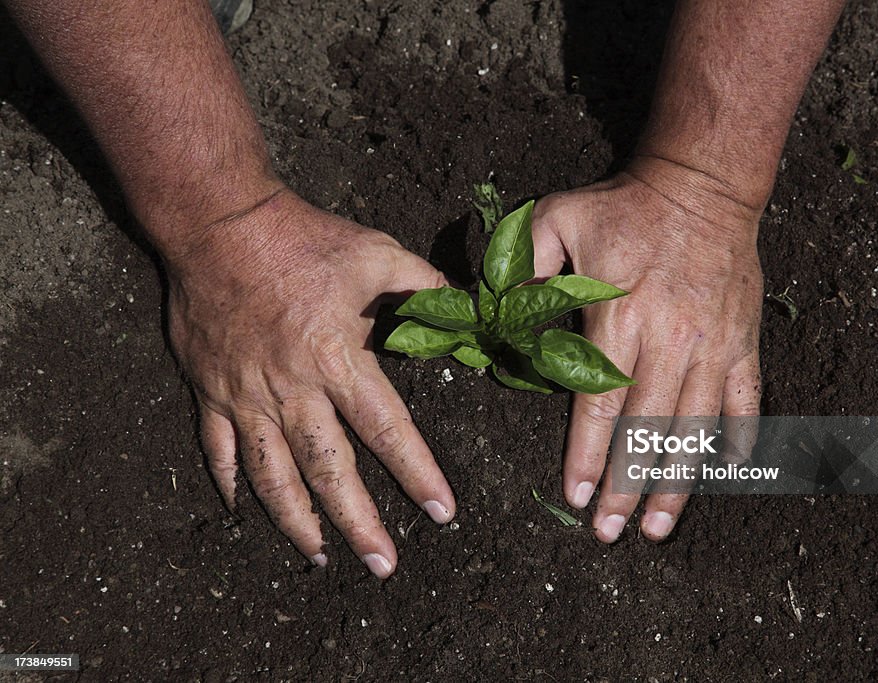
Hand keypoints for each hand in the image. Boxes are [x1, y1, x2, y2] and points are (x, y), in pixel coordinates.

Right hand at [165, 189, 455, 576]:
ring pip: (272, 476)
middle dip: (359, 524)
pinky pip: (217, 449)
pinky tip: (242, 511)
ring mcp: (246, 396)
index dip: (417, 473)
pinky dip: (229, 483)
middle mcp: (292, 390)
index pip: (387, 430)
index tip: (441, 513)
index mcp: (337, 360)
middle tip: (384, 565)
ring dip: (297, 522)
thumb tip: (463, 310)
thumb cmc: (302, 238)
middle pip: (330, 472)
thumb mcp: (376, 252)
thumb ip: (422, 286)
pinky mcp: (211, 391)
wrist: (219, 223)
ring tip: (319, 556)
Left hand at [531, 156, 763, 542]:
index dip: (587, 455)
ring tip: (658, 527)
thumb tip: (494, 314)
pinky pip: (744, 401)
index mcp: (619, 317)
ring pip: (693, 428)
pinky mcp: (742, 341)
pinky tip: (722, 474)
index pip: (598, 403)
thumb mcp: (556, 218)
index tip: (576, 496)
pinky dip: (736, 439)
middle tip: (611, 531)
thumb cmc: (624, 206)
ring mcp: (711, 346)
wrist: (704, 185)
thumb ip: (522, 266)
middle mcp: (668, 341)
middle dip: (626, 487)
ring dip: (675, 482)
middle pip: (645, 430)